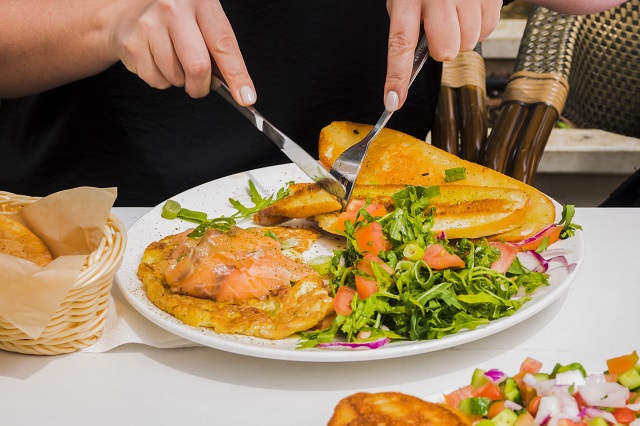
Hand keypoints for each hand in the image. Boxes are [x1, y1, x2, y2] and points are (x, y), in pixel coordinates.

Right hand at [107, 0, 255, 102]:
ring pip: (176, 78)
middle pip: (198, 67)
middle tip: (200, 85)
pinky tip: (156, 59)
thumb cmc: (175, 19)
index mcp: (200, 1)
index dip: (237, 75)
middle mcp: (173, 9)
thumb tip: (239, 89)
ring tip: (173, 60)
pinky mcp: (131, 43)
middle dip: (201, 85)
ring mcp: (149, 25)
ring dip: (179, 80)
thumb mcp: (203, 21)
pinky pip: (156, 81)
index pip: (224, 45)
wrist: (129, 10)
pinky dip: (161, 80)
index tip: (246, 97)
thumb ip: (219, 49)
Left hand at [384, 0, 501, 110]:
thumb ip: (408, 27)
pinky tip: (470, 10)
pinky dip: (479, 27)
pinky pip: (487, 31)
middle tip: (439, 30)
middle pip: (445, 50)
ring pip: (468, 44)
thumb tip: (410, 65)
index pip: (401, 43)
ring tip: (456, 15)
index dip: (397, 76)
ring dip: (462, 37)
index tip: (394, 101)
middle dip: (442, 49)